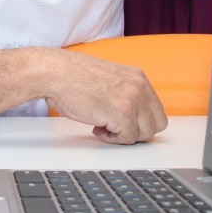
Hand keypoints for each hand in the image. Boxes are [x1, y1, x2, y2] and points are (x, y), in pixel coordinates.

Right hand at [44, 51, 166, 144]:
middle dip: (137, 131)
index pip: (157, 109)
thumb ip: (125, 91)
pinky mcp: (120, 115)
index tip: (126, 123)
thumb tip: (132, 114)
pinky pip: (128, 139)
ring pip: (145, 134)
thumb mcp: (109, 78)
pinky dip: (112, 140)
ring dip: (124, 136)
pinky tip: (97, 128)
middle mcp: (138, 87)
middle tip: (117, 128)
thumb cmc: (72, 75)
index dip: (141, 121)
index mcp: (138, 77)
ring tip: (104, 127)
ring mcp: (131, 101)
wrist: (54, 73)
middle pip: (157, 124)